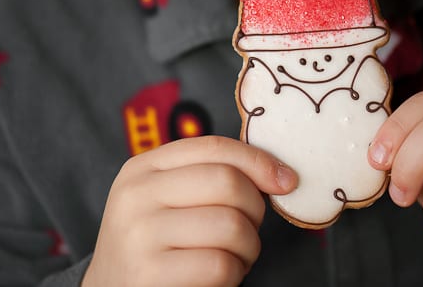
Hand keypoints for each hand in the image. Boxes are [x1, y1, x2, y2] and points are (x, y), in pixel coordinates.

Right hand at [82, 136, 297, 286]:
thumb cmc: (156, 244)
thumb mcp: (168, 199)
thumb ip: (209, 178)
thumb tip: (280, 175)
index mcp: (143, 168)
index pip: (214, 148)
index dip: (259, 161)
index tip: (286, 180)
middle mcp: (136, 195)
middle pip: (227, 183)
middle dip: (254, 210)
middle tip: (248, 230)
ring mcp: (139, 235)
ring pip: (231, 226)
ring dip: (247, 248)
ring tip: (232, 257)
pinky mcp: (149, 275)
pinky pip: (220, 266)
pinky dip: (233, 274)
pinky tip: (218, 277)